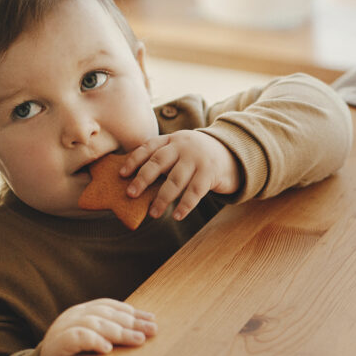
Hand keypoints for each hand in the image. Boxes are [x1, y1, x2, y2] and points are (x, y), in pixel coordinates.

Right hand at [39, 299, 156, 355]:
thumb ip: (111, 332)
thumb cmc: (72, 355)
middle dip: (132, 322)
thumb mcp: (93, 340)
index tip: (152, 320)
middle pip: (107, 315)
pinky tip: (107, 348)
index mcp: (83, 311)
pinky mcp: (56, 344)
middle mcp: (74, 315)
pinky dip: (93, 340)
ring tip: (137, 340)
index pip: (111, 307)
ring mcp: (63, 327)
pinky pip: (76, 337)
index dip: (133, 312)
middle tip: (152, 331)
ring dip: (118, 331)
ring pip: (94, 323)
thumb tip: (143, 331)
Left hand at [120, 130, 240, 220]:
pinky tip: (177, 216)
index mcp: (172, 139)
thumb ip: (164, 159)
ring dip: (163, 198)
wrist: (234, 153)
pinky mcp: (210, 173)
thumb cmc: (198, 157)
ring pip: (176, 180)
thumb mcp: (181, 150)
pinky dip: (185, 205)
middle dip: (143, 178)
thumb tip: (136, 182)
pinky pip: (195, 191)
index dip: (134, 160)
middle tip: (131, 194)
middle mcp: (183, 146)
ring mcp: (198, 159)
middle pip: (159, 162)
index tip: (121, 174)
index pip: (149, 147)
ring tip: (154, 213)